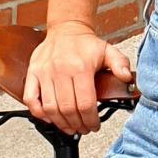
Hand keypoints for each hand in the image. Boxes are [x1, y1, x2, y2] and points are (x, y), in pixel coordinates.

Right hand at [24, 19, 134, 135]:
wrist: (65, 29)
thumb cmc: (85, 44)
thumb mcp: (108, 50)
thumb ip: (120, 64)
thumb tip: (127, 77)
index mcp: (80, 67)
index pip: (85, 103)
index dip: (90, 120)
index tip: (94, 125)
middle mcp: (60, 70)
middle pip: (67, 109)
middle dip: (77, 125)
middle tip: (84, 129)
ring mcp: (44, 72)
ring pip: (50, 108)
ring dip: (60, 123)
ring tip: (70, 128)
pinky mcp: (32, 73)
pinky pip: (30, 99)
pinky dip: (39, 113)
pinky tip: (50, 118)